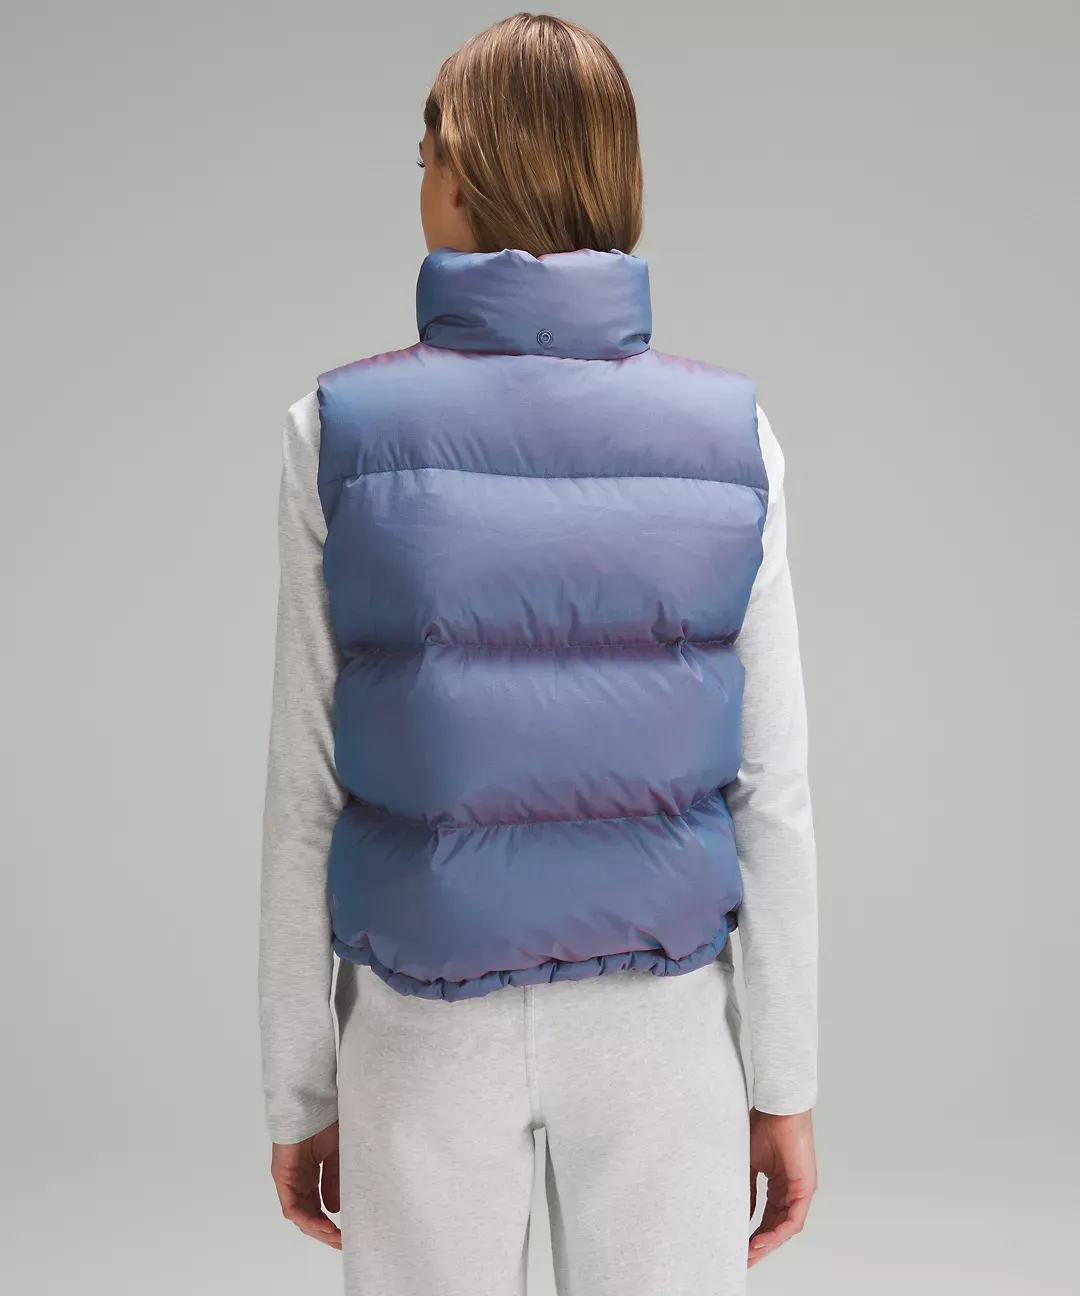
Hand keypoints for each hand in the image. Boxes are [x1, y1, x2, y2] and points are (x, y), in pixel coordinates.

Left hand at [270, 1120, 341, 1249]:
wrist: (310, 1102)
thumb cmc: (323, 1121)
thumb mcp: (336, 1155)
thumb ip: (334, 1181)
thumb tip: (335, 1210)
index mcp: (309, 1176)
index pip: (317, 1208)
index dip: (330, 1223)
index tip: (346, 1234)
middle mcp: (297, 1181)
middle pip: (308, 1216)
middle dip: (325, 1232)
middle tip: (342, 1243)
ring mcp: (289, 1180)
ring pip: (300, 1215)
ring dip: (317, 1229)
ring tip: (335, 1238)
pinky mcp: (282, 1177)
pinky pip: (292, 1206)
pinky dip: (307, 1218)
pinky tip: (323, 1225)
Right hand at [747, 1107, 815, 1266]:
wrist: (778, 1108)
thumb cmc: (764, 1126)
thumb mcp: (749, 1164)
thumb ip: (748, 1190)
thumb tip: (743, 1214)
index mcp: (778, 1186)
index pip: (766, 1219)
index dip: (753, 1235)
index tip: (738, 1249)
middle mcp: (790, 1192)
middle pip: (776, 1228)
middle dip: (760, 1247)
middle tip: (744, 1261)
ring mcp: (799, 1191)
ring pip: (785, 1228)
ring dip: (767, 1243)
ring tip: (750, 1254)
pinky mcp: (805, 1188)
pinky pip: (793, 1219)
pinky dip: (777, 1232)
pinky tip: (762, 1239)